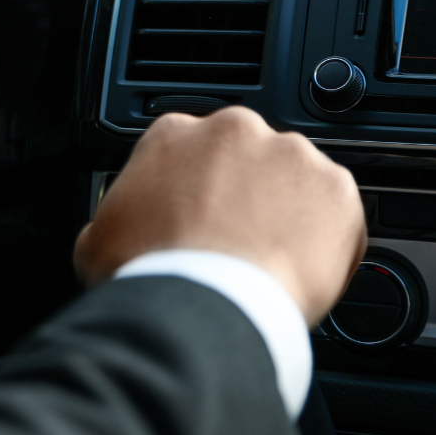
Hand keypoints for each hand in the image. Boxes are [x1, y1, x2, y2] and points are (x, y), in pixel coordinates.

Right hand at [72, 106, 365, 324]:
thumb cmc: (150, 272)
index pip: (189, 151)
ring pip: (294, 181)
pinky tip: (301, 272)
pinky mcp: (337, 189)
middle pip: (246, 158)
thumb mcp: (98, 240)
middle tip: (235, 241)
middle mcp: (235, 129)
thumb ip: (114, 217)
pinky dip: (327, 239)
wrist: (204, 304)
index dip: (195, 188)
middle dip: (246, 193)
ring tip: (270, 262)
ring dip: (287, 212)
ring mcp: (291, 155)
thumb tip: (114, 229)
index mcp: (174, 133)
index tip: (197, 216)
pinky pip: (337, 213)